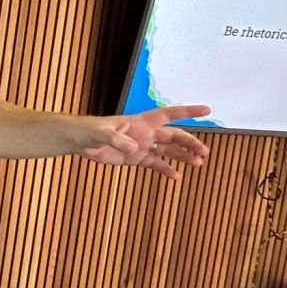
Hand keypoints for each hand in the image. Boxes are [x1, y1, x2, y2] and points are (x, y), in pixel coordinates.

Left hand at [82, 105, 210, 176]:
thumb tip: (134, 148)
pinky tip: (177, 177)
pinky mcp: (135, 158)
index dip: (187, 112)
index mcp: (140, 122)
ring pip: (167, 150)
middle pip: (173, 136)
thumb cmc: (89, 130)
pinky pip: (155, 164)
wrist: (79, 142)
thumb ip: (117, 139)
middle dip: (189, 142)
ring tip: (198, 163)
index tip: (206, 110)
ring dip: (182, 156)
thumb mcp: (102, 132)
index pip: (168, 114)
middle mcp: (145, 133)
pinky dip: (166, 170)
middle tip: (203, 151)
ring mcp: (142, 146)